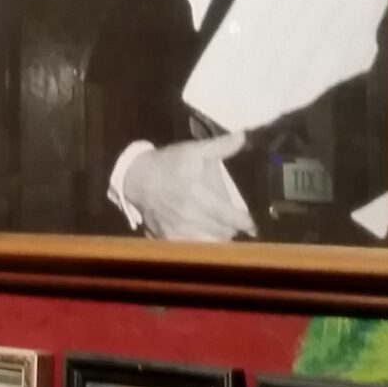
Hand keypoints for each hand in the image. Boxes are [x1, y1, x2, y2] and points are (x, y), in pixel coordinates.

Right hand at [121, 133, 256, 240]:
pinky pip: (192, 249)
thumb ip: (220, 146)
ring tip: (220, 230)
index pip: (231, 218)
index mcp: (199, 196)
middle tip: (234, 223)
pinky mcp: (167, 238)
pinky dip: (201, 245)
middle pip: (224, 234)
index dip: (246, 222)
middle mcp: (190, 217)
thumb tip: (243, 137)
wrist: (136, 178)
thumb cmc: (168, 164)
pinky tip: (202, 237)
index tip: (252, 223)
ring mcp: (178, 231)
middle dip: (232, 229)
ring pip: (210, 245)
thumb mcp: (193, 150)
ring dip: (218, 239)